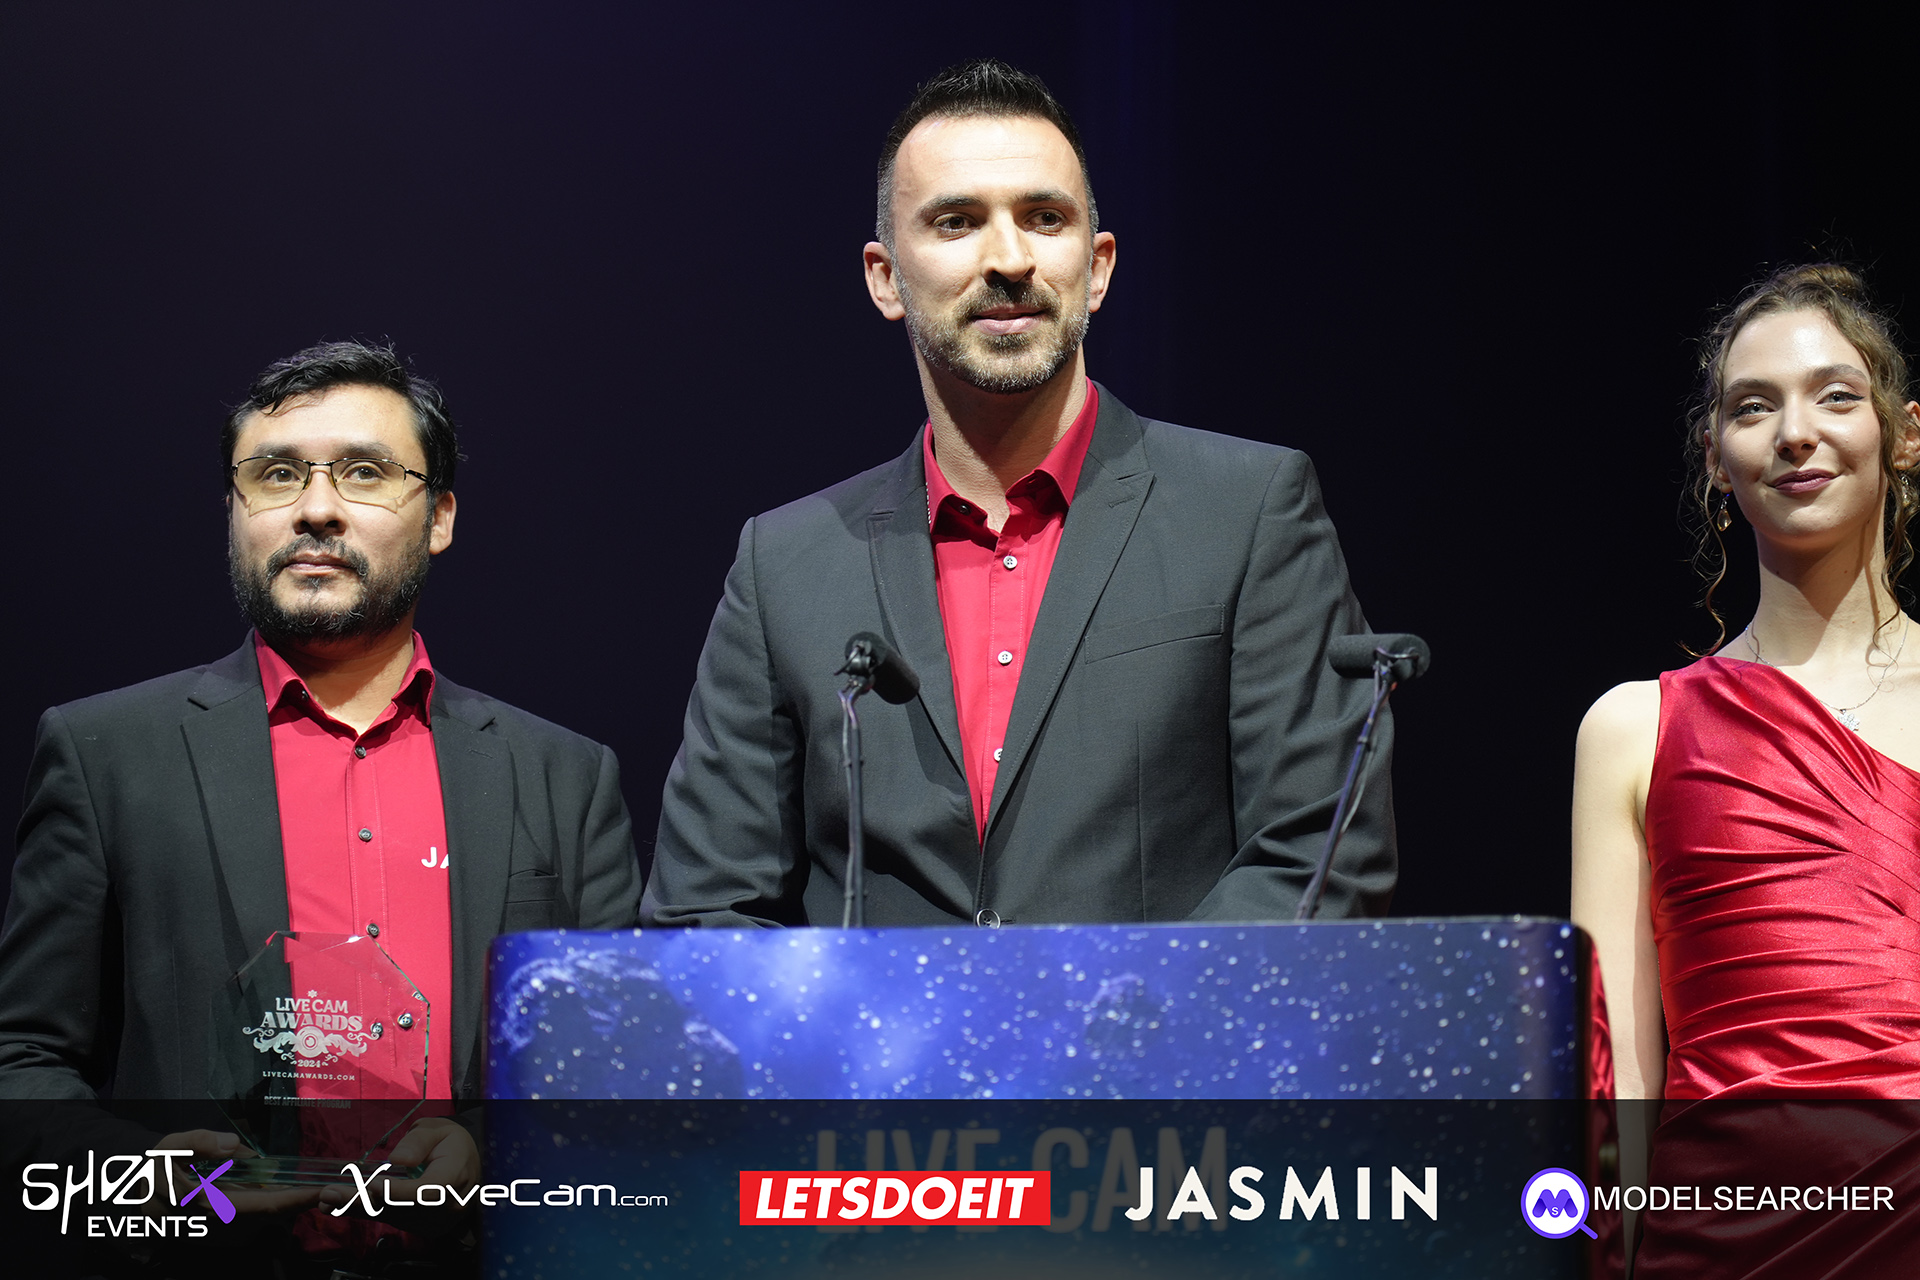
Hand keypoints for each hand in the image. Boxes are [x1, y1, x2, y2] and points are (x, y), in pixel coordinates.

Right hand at [152, 1129, 322, 1216]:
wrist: (130, 1186)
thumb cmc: (151, 1166)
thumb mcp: (168, 1148)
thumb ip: (199, 1144)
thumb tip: (233, 1144)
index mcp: (209, 1204)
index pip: (262, 1205)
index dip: (293, 1200)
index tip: (321, 1193)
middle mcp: (220, 1216)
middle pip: (270, 1212)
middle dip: (302, 1201)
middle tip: (336, 1187)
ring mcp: (221, 1216)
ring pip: (264, 1211)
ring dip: (292, 1200)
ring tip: (323, 1185)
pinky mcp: (221, 1211)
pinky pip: (254, 1207)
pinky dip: (276, 1198)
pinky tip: (295, 1187)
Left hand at [318, 1116, 478, 1236]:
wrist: (469, 1167)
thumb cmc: (451, 1144)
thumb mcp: (439, 1129)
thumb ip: (419, 1141)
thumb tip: (397, 1159)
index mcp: (455, 1176)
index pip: (427, 1190)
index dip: (399, 1191)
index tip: (373, 1185)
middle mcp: (446, 1205)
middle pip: (401, 1207)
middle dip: (363, 1201)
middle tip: (330, 1194)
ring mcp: (433, 1220)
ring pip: (392, 1216)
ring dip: (356, 1208)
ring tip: (326, 1199)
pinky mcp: (420, 1226)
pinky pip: (390, 1219)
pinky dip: (364, 1211)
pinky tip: (338, 1205)